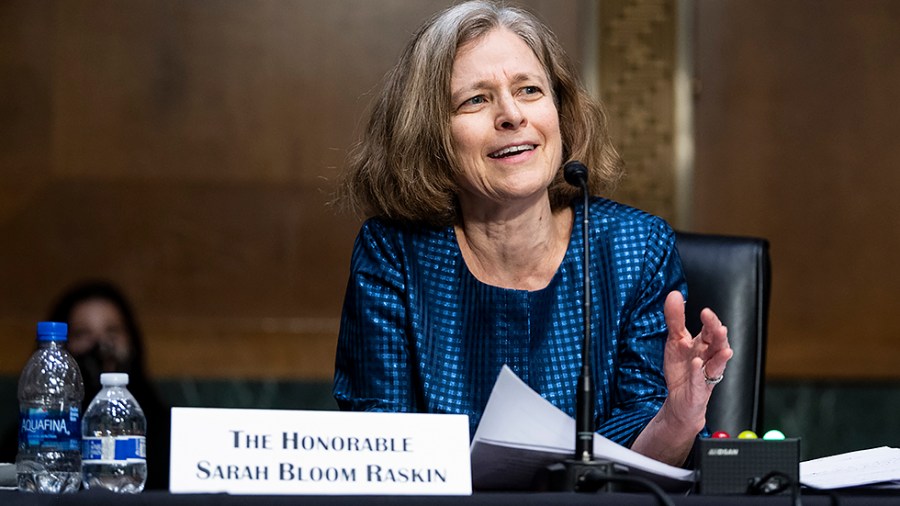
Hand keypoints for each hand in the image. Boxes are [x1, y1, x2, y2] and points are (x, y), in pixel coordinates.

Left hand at [661, 290, 732, 431]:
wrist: (679, 401)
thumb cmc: (682, 369)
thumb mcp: (674, 341)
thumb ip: (675, 319)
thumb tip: (674, 294)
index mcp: (703, 345)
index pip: (710, 330)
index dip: (710, 321)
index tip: (705, 311)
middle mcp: (708, 358)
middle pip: (718, 343)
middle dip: (718, 334)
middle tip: (717, 325)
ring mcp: (706, 374)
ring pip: (717, 362)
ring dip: (720, 353)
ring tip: (722, 343)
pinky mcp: (699, 390)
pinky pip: (700, 380)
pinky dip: (698, 372)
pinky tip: (696, 363)